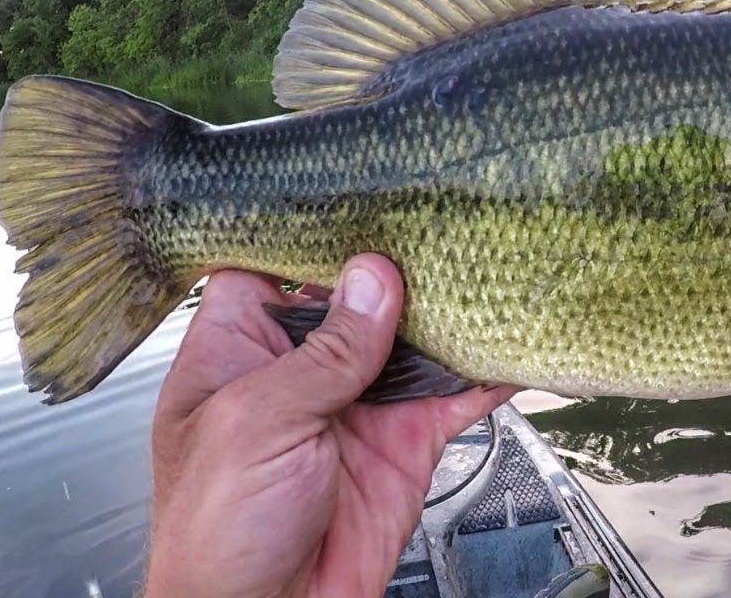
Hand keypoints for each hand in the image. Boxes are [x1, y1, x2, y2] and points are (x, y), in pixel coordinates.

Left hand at [144, 254, 516, 597]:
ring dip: (452, 312)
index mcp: (240, 350)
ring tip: (492, 269)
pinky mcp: (403, 442)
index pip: (273, 266)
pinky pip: (453, 397)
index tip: (364, 198)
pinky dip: (488, 373)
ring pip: (413, 341)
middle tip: (449, 222)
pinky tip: (515, 345)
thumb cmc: (215, 533)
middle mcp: (301, 370)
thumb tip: (372, 279)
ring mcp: (357, 404)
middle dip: (401, 264)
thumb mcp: (256, 423)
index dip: (314, 232)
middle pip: (358, 296)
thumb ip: (322, 352)